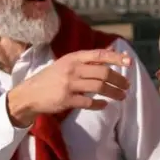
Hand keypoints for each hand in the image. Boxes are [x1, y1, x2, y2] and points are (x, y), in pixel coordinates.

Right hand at [6, 49, 131, 126]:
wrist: (29, 94)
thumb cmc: (51, 78)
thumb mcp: (66, 64)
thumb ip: (86, 61)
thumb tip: (110, 55)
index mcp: (73, 58)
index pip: (99, 55)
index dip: (116, 58)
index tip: (130, 62)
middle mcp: (72, 69)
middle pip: (103, 73)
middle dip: (119, 80)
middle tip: (127, 86)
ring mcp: (69, 85)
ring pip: (99, 87)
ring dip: (114, 93)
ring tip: (122, 96)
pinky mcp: (66, 100)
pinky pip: (88, 102)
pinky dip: (99, 104)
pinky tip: (104, 104)